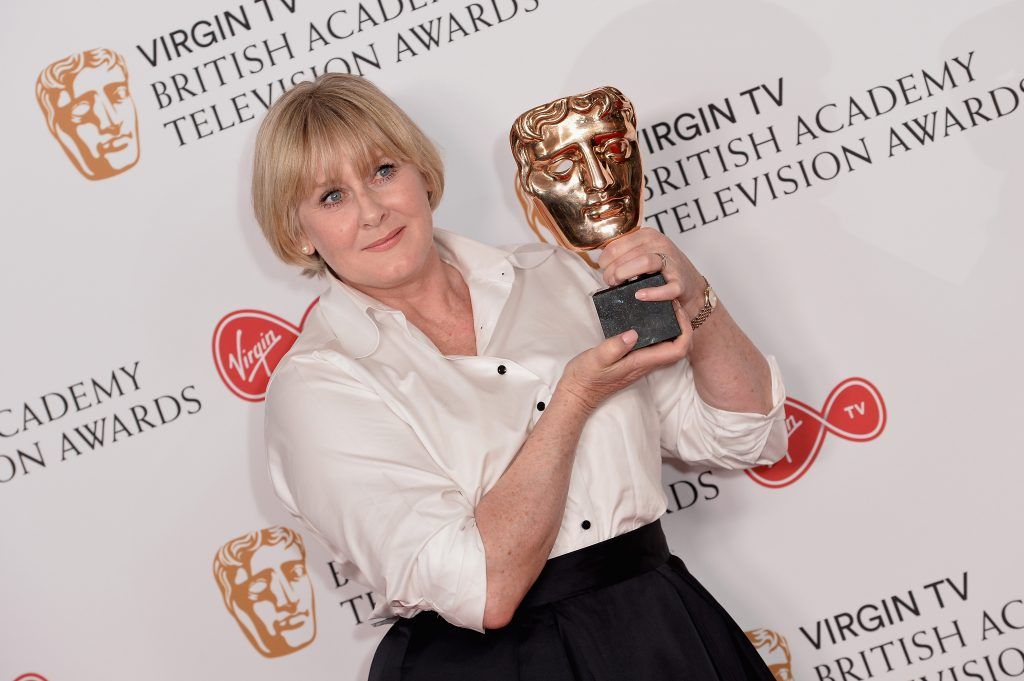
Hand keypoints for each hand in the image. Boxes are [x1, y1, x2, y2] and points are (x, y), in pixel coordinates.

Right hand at [557, 301, 693, 414]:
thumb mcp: (596, 359)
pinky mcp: (634, 360)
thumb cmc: (586, 377)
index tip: (676, 310)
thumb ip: (614, 347)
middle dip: (683, 325)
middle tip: (672, 305)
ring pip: (669, 346)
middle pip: (679, 348)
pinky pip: (656, 346)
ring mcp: (641, 363)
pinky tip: (648, 319)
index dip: (684, 330)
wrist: (578, 393)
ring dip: (673, 328)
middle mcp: (646, 363)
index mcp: (641, 362)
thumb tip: (633, 334)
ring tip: (664, 307)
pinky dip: (660, 331)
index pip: (677, 350)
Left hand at [597, 226, 706, 316]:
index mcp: (649, 235)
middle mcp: (661, 245)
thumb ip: (625, 253)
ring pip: (644, 262)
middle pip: (629, 253)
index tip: (602, 267)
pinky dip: (652, 293)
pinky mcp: (680, 284)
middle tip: (609, 280)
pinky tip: (639, 295)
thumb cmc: (663, 271)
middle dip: (613, 269)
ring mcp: (671, 263)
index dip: (606, 256)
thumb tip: (601, 259)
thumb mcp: (644, 253)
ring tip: (617, 284)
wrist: (691, 287)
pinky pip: (666, 287)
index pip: (619, 242)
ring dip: (625, 274)